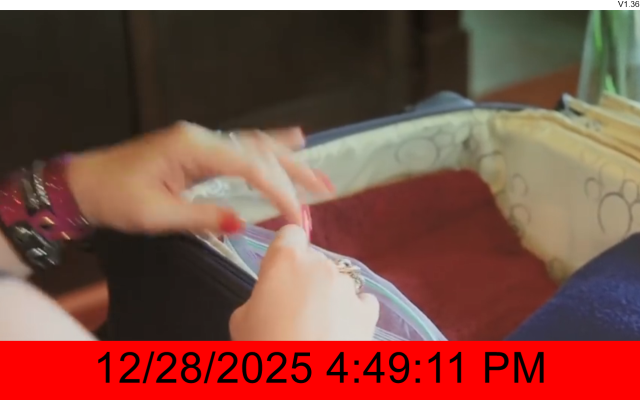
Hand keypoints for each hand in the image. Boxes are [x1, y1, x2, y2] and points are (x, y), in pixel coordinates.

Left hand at [66, 122, 333, 234]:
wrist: (85, 184)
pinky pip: (240, 148)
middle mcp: (201, 138)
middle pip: (259, 150)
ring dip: (287, 161)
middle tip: (326, 188)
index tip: (297, 215)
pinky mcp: (198, 150)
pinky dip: (267, 151)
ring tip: (318, 174)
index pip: (249, 166)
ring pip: (254, 146)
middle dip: (295, 171)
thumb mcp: (157, 215)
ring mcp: (200, 141)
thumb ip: (203, 216)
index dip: (278, 190)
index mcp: (192, 149)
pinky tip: (290, 142)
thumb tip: (243, 222)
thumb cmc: (115, 198)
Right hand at [229, 224, 378, 340]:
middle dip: (304, 279)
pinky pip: (361, 302)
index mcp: (286, 260)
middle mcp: (320, 265)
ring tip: (317, 329)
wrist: (299, 384)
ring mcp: (348, 287)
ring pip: (337, 281)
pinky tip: (342, 331)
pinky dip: (354, 312)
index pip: (290, 234)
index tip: (279, 272)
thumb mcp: (241, 320)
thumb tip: (273, 300)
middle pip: (313, 260)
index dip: (285, 251)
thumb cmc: (262, 348)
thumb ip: (260, 296)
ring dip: (328, 296)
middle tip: (292, 311)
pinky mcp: (367, 311)